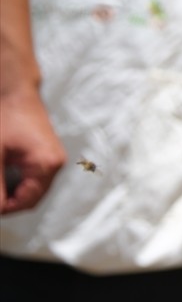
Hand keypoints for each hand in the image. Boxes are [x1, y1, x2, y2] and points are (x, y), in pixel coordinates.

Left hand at [1, 86, 65, 213]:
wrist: (16, 93)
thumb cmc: (6, 118)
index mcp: (47, 164)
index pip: (27, 201)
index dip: (5, 208)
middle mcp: (56, 164)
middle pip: (32, 198)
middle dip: (10, 202)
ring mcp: (54, 158)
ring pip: (33, 189)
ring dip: (13, 193)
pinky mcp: (48, 154)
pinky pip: (35, 178)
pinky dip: (18, 183)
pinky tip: (4, 179)